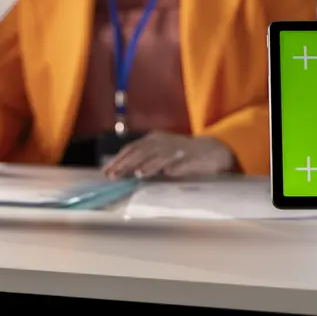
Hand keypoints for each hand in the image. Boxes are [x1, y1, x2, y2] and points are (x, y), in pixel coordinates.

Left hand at [102, 132, 234, 179]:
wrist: (211, 150)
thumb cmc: (181, 154)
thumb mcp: (159, 152)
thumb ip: (143, 159)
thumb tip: (121, 170)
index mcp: (154, 139)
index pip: (132, 148)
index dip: (118, 159)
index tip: (106, 172)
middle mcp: (164, 142)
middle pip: (143, 152)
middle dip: (127, 164)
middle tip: (114, 176)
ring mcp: (179, 149)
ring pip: (161, 156)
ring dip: (149, 165)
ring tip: (138, 174)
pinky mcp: (193, 158)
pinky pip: (183, 162)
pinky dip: (175, 166)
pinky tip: (168, 173)